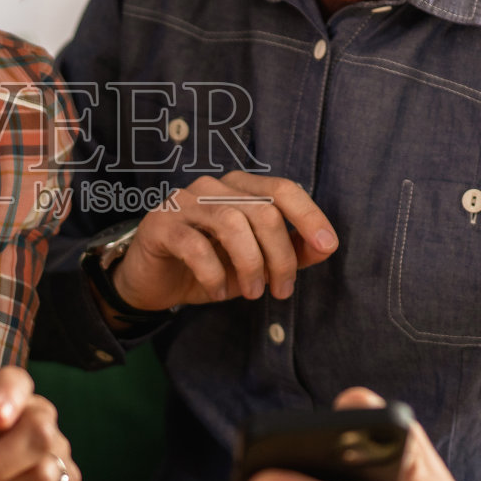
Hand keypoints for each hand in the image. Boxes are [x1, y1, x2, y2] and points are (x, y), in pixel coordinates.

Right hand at [110, 171, 337, 311]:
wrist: (154, 281)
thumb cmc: (209, 266)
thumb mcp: (256, 262)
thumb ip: (291, 251)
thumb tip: (326, 245)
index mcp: (240, 187)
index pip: (283, 189)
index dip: (309, 215)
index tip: (327, 246)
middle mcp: (213, 186)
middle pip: (263, 211)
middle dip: (281, 256)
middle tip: (281, 291)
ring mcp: (184, 201)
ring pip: (232, 223)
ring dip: (250, 265)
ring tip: (252, 293)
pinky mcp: (160, 224)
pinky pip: (196, 247)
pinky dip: (214, 275)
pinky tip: (217, 292)